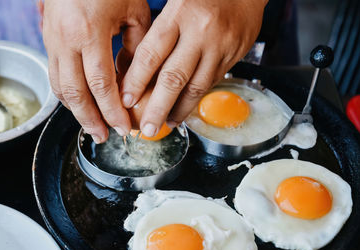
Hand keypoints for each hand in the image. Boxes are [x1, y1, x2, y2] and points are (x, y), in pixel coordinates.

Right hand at [42, 0, 149, 142]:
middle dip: (90, 120)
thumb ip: (137, 46)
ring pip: (59, 87)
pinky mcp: (47, 38)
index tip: (123, 127)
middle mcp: (65, 40)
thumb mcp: (134, 9)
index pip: (101, 85)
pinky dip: (65, 94)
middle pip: (75, 93)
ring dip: (75, 111)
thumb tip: (134, 78)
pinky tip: (78, 103)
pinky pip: (54, 74)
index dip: (112, 111)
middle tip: (104, 137)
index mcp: (89, 32)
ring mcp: (52, 40)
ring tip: (91, 126)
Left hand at [120, 0, 266, 136]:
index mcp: (178, 15)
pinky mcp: (234, 55)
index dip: (136, 80)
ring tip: (166, 123)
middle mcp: (200, 32)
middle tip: (147, 128)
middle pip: (173, 78)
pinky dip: (195, 100)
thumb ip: (156, 35)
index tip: (125, 100)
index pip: (151, 53)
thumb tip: (131, 71)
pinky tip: (184, 109)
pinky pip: (211, 83)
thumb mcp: (174, 5)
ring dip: (179, 110)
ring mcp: (219, 46)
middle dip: (157, 108)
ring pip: (196, 87)